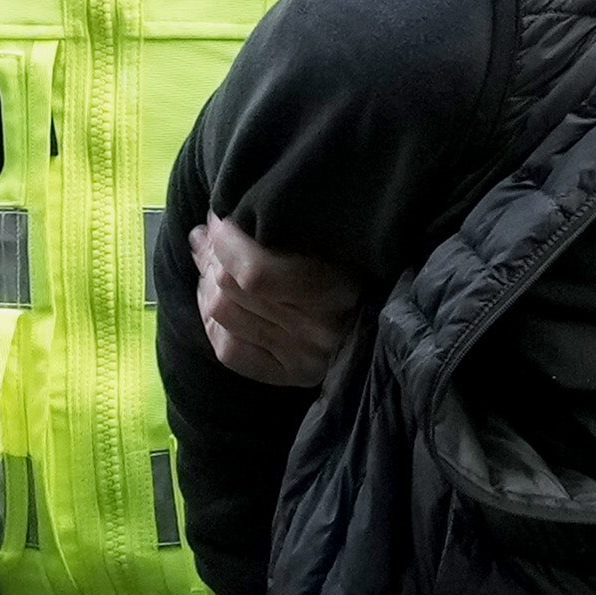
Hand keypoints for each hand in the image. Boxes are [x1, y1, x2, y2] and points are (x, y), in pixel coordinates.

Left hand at [193, 214, 356, 387]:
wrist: (388, 325)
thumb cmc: (363, 272)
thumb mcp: (340, 244)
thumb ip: (290, 233)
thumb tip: (225, 222)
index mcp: (334, 292)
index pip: (255, 274)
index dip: (226, 243)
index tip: (221, 218)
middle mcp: (315, 333)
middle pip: (231, 291)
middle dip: (212, 258)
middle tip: (211, 239)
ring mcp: (300, 358)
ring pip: (223, 317)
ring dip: (207, 285)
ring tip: (211, 266)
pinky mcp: (288, 376)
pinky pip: (229, 350)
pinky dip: (212, 322)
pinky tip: (217, 302)